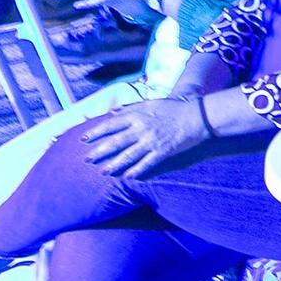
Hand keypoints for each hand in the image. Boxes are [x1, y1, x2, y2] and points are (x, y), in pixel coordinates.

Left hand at [80, 98, 210, 177]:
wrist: (197, 116)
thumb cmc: (174, 108)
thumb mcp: (150, 103)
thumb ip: (130, 108)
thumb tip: (113, 112)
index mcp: (137, 116)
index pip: (111, 125)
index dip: (96, 132)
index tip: (84, 139)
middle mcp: (141, 129)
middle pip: (116, 142)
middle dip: (100, 151)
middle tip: (87, 159)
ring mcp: (151, 142)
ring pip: (128, 155)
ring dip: (114, 164)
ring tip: (103, 171)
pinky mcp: (163, 151)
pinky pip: (147, 163)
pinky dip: (137, 170)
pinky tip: (128, 177)